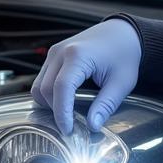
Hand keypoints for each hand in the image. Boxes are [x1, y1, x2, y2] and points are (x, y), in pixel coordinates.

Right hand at [31, 18, 141, 133]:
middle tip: (71, 127)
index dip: (62, 113)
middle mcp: (61, 52)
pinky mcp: (53, 55)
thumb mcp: (121, 83)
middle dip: (55, 111)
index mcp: (78, 55)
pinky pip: (42, 79)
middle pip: (45, 89)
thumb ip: (106, 105)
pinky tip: (64, 101)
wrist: (122, 33)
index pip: (61, 88)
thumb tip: (92, 126)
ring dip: (49, 103)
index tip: (68, 130)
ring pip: (38, 86)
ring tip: (67, 114)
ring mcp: (54, 52)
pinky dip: (49, 94)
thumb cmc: (124, 54)